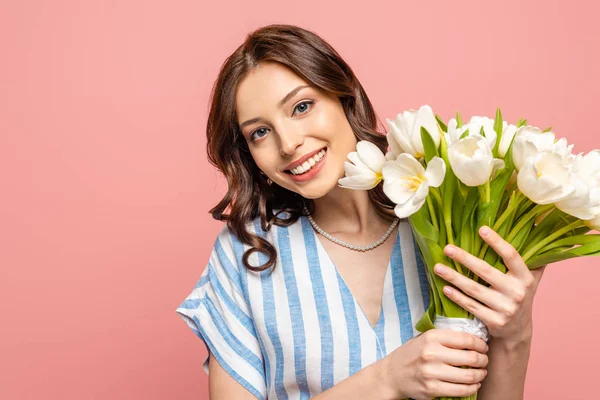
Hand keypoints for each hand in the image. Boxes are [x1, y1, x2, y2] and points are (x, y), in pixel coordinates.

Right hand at [381, 328, 488, 399]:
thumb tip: (473, 338)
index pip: (466, 339)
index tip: (483, 347)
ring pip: (469, 376)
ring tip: (481, 373)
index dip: (480, 344)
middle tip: (484, 361)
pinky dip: (472, 388)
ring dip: (480, 375)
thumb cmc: (411, 354)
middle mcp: (431, 353)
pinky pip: (461, 390)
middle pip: (471, 358)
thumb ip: (445, 338)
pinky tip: (473, 384)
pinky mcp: (431, 389)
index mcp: (431, 337)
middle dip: (483, 360)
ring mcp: (431, 373)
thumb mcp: (424, 338)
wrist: (392, 374)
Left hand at [433, 225, 546, 342]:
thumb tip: (535, 228)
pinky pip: (471, 306)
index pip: (511, 256)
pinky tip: (445, 287)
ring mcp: (505, 308)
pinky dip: (457, 297)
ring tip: (437, 267)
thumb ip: (532, 259)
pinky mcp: (494, 321)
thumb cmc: (519, 296)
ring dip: (453, 277)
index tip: (481, 229)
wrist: (518, 330)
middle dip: (464, 258)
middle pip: (486, 271)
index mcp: (525, 278)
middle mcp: (517, 292)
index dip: (497, 242)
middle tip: (447, 248)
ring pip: (474, 289)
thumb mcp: (530, 279)